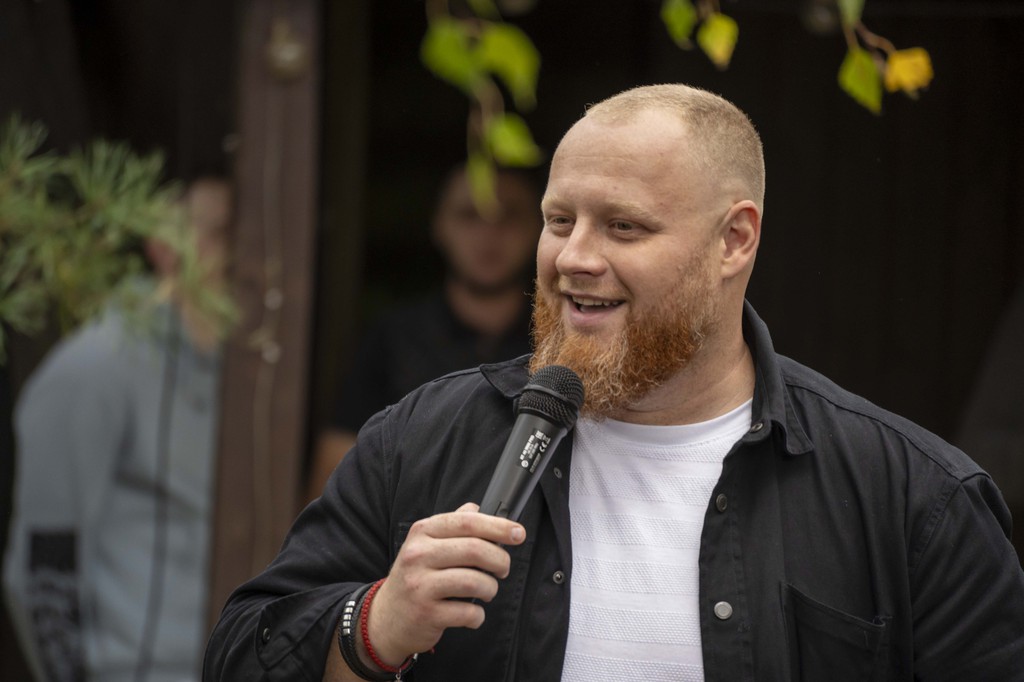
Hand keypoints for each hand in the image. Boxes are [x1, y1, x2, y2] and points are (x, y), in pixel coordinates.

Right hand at [363, 503, 525, 665]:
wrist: (387, 618)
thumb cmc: (414, 577)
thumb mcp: (426, 545)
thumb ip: (452, 526)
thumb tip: (476, 508)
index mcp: (422, 533)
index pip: (467, 522)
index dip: (498, 526)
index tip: (519, 533)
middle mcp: (418, 555)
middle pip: (475, 550)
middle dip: (500, 560)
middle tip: (503, 568)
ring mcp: (420, 585)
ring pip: (475, 582)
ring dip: (491, 588)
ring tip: (487, 591)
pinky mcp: (426, 614)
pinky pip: (468, 612)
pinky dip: (478, 615)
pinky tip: (472, 614)